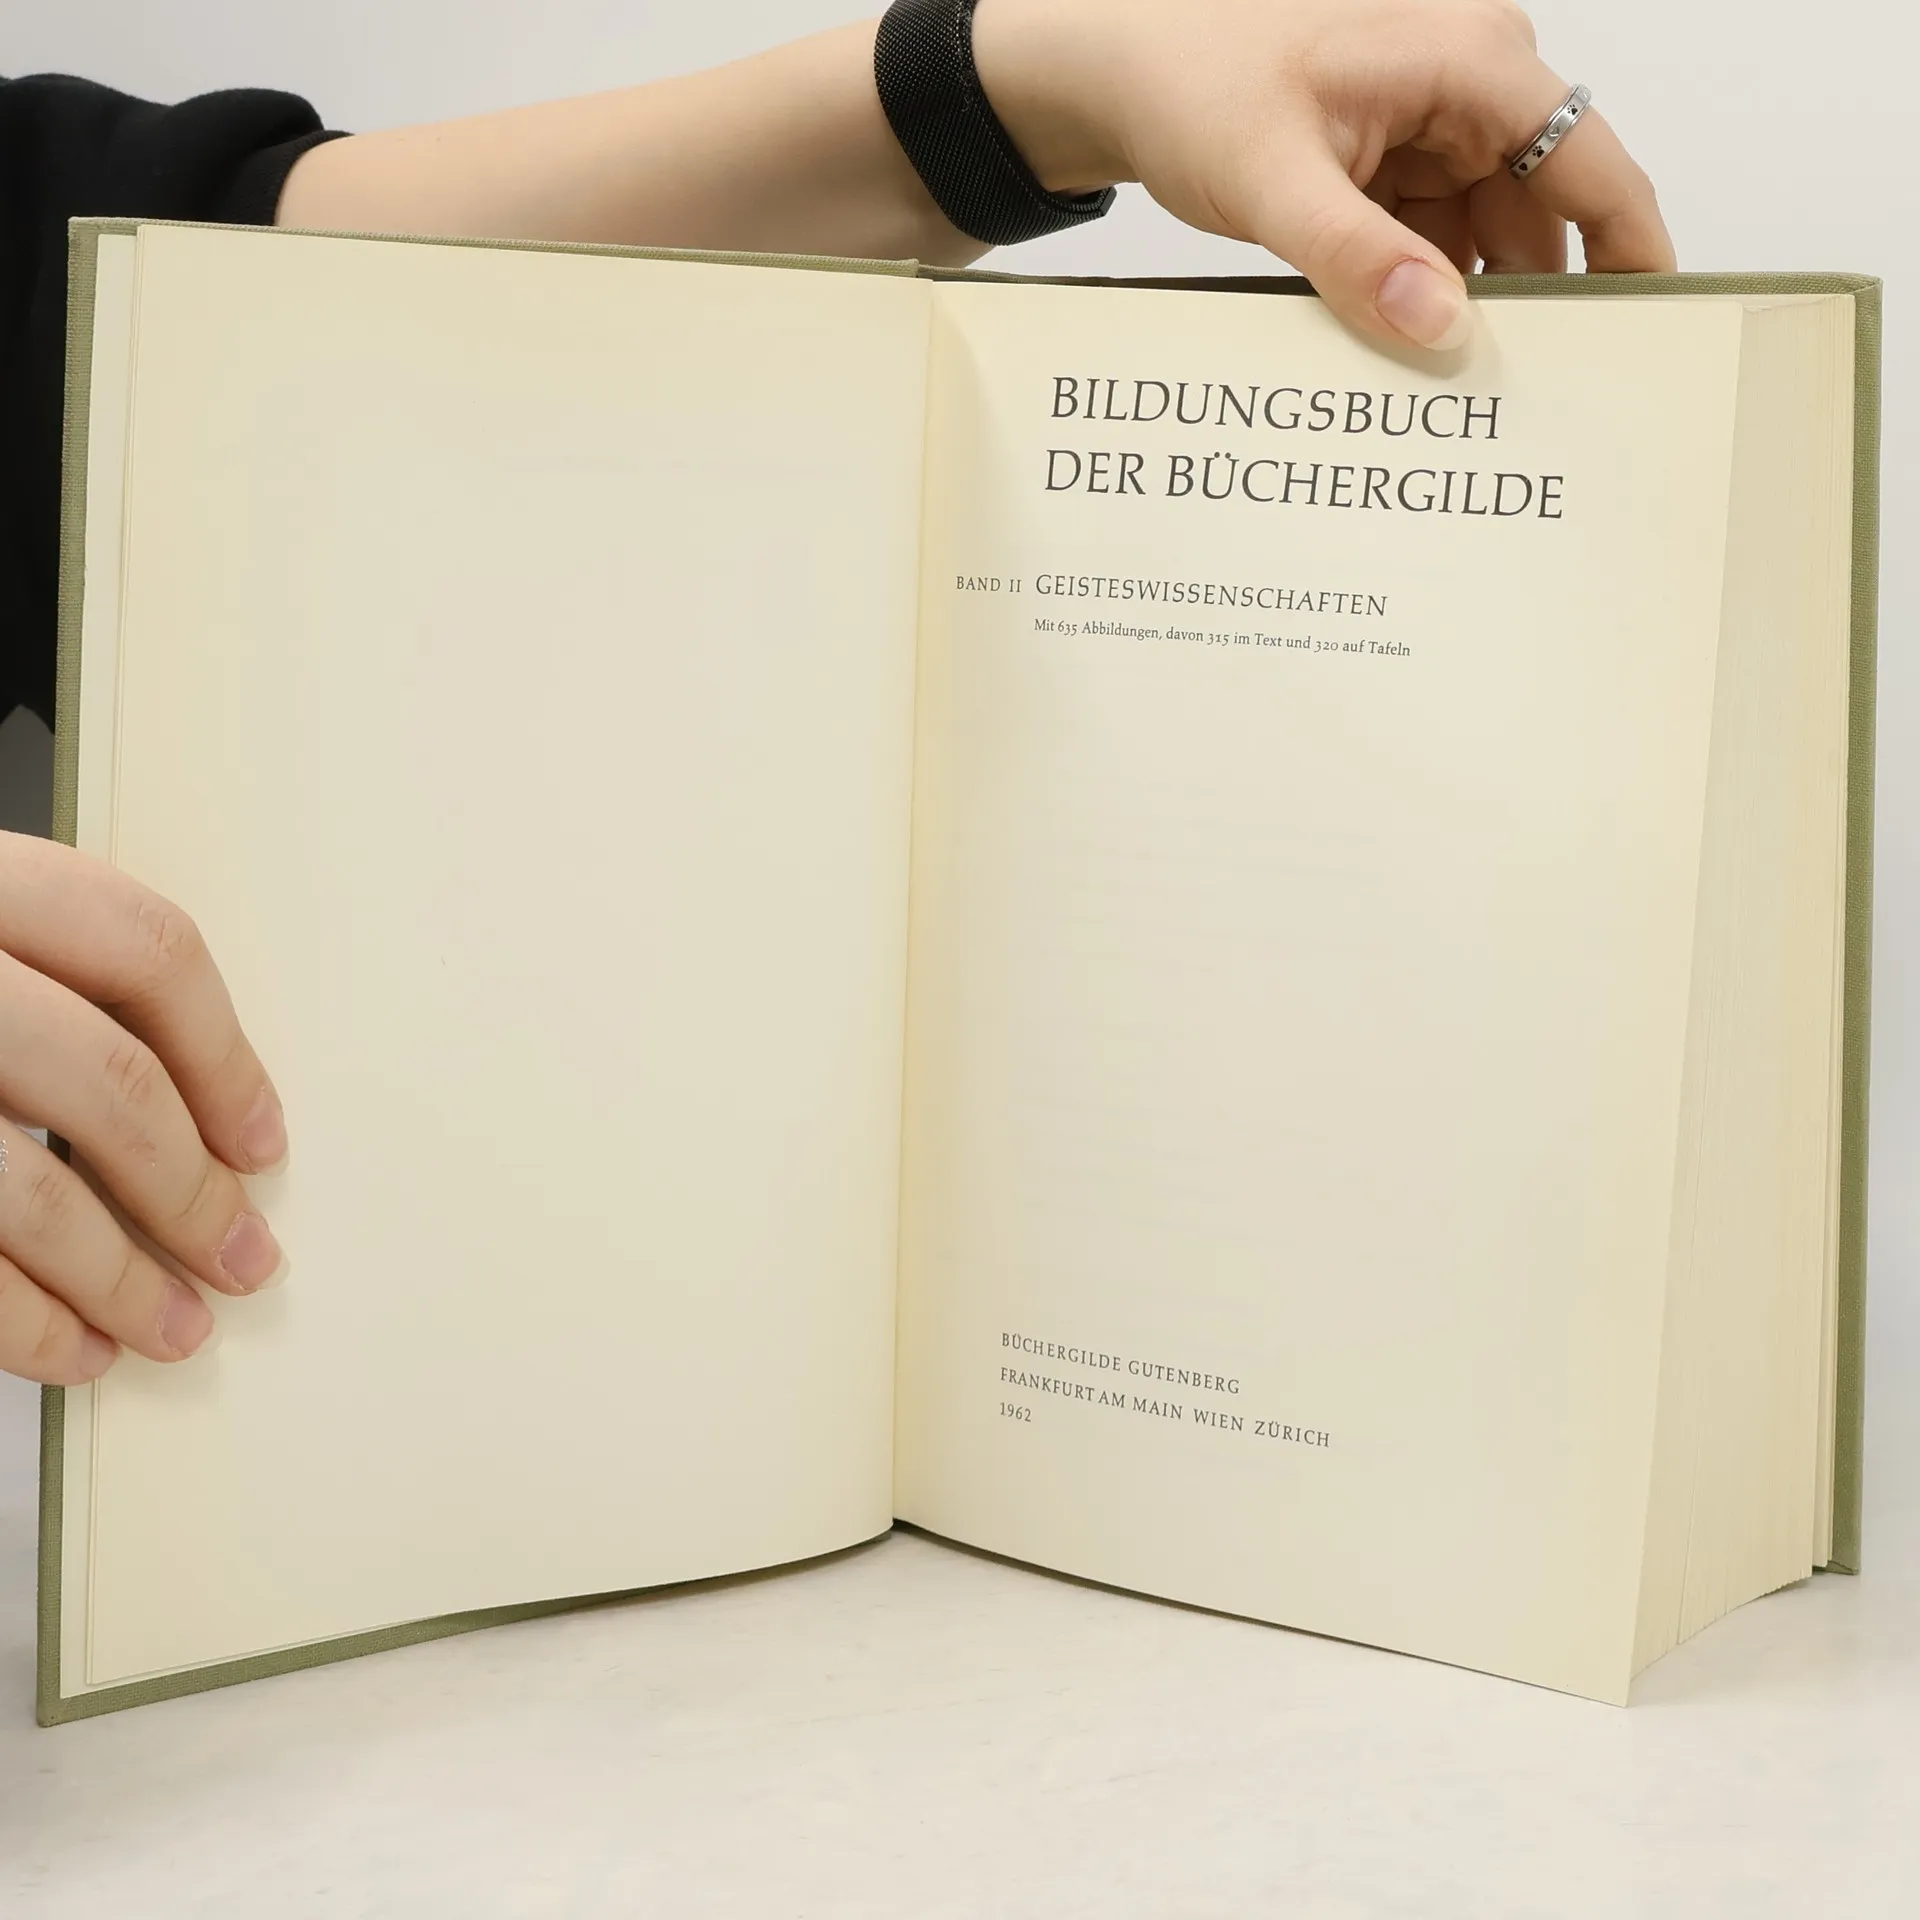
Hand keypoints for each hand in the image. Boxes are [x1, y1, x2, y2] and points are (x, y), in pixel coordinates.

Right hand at [0, 834, 286, 1384]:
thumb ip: (45, 980)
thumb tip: (204, 1117)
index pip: (145, 947)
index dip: (225, 1053)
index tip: (262, 1139)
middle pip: (106, 1082)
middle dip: (192, 1191)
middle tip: (245, 1258)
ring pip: (29, 1192)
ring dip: (122, 1278)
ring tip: (175, 1327)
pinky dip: (27, 1324)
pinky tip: (75, 1349)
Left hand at [973, 0, 1674, 348]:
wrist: (1126, 70)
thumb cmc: (1194, 85)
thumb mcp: (1274, 180)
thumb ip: (1357, 256)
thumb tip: (1438, 324)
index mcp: (1471, 63)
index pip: (1591, 164)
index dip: (1633, 252)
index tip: (1652, 334)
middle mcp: (1472, 87)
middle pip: (1545, 213)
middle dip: (1540, 302)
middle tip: (1540, 402)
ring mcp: (1436, 128)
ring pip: (1489, 240)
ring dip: (1473, 309)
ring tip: (1470, 398)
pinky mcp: (1399, 167)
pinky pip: (1438, 243)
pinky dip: (1425, 296)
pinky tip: (1414, 356)